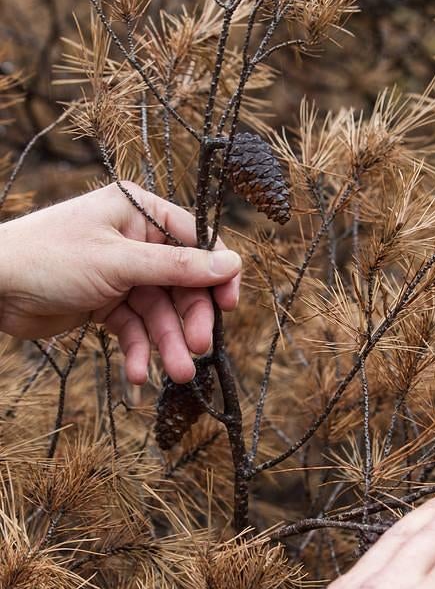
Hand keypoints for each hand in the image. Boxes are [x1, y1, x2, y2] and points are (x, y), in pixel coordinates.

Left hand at [0, 183, 241, 383]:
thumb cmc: (49, 258)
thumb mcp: (119, 262)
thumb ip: (177, 266)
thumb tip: (232, 264)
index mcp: (139, 212)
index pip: (195, 240)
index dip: (216, 274)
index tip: (230, 306)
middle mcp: (135, 240)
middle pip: (181, 284)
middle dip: (188, 321)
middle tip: (197, 351)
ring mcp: (121, 274)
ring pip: (158, 313)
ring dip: (166, 345)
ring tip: (175, 374)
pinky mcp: (106, 303)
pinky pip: (133, 329)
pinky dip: (137, 351)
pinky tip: (137, 375)